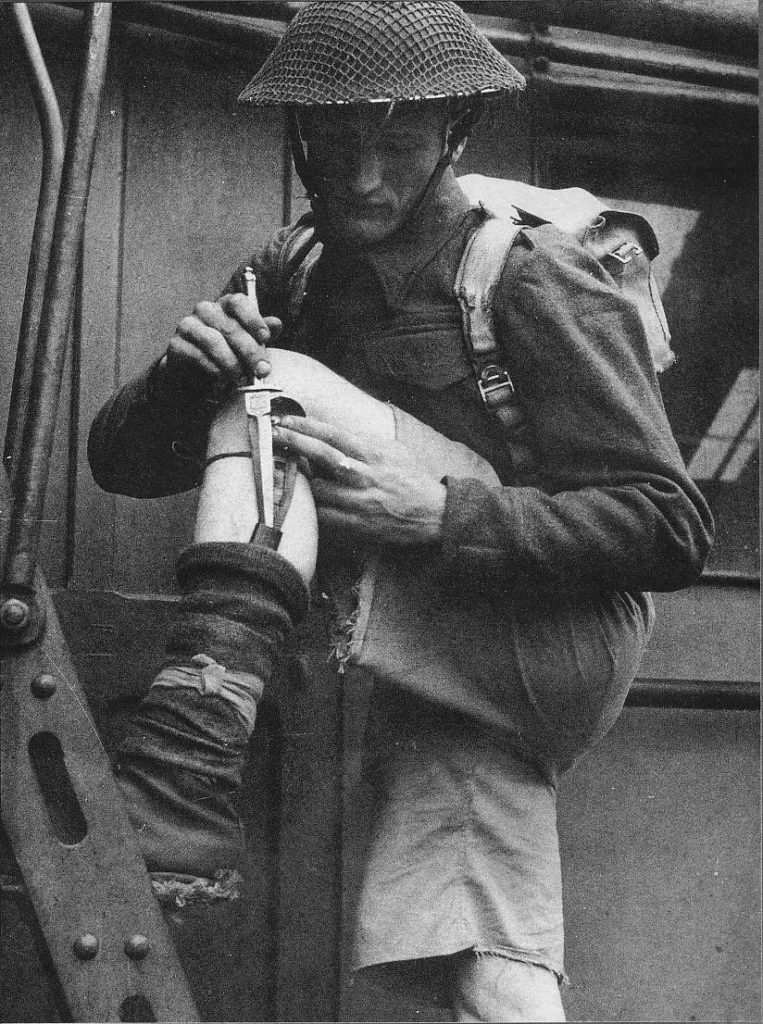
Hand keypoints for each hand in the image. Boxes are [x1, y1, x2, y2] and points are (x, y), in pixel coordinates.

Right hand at [165, 293, 282, 387]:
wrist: (194, 371)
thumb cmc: (226, 351)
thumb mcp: (247, 342)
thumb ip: (261, 333)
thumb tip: (277, 324)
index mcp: (225, 305)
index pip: (238, 302)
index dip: (253, 319)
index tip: (266, 337)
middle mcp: (206, 310)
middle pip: (230, 326)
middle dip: (250, 351)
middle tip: (262, 370)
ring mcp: (188, 325)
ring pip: (213, 341)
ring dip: (232, 362)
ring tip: (242, 378)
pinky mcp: (176, 344)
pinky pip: (197, 356)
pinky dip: (214, 369)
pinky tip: (224, 379)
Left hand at [273, 416, 446, 545]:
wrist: (432, 514)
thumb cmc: (410, 479)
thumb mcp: (392, 451)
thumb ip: (364, 441)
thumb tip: (332, 431)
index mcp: (373, 453)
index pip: (333, 434)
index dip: (306, 425)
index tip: (286, 420)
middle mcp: (364, 475)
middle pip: (321, 455)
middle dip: (294, 442)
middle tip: (274, 434)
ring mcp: (359, 501)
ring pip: (317, 488)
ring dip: (303, 481)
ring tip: (292, 474)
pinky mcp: (357, 525)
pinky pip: (323, 516)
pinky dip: (312, 508)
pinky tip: (305, 503)